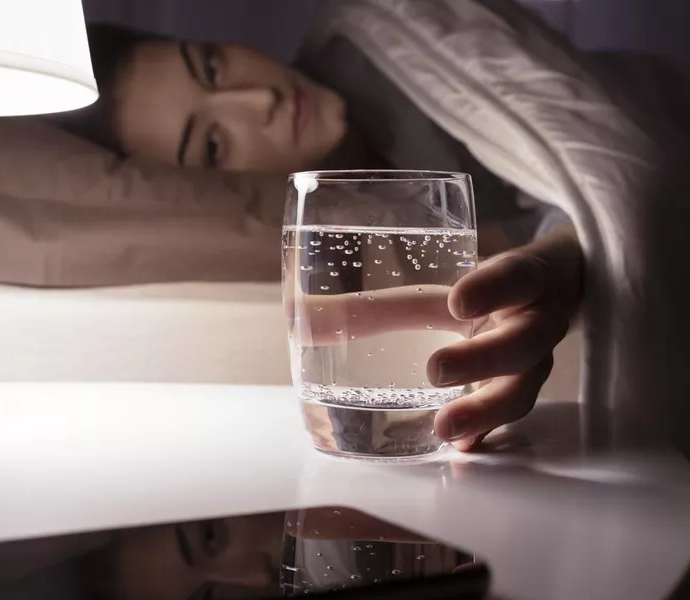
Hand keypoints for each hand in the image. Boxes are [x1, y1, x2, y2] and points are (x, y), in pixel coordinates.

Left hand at [286, 224, 582, 450]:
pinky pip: (509, 419)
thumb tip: (302, 318)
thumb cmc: (478, 292)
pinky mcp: (519, 395)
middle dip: (482, 359)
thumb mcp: (437, 288)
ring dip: (483, 410)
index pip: (516, 276)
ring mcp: (534, 365)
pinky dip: (483, 432)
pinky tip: (458, 446)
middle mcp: (534, 324)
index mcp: (521, 282)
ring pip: (522, 389)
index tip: (457, 301)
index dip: (492, 288)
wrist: (543, 301)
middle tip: (436, 370)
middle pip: (524, 343)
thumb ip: (376, 305)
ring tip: (444, 427)